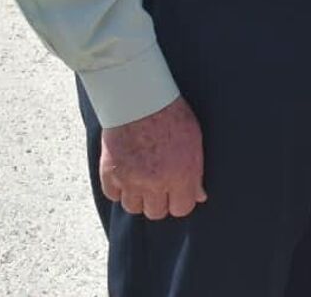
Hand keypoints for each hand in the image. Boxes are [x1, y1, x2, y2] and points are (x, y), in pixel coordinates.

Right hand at [100, 95, 206, 219]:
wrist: (138, 98)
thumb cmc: (171, 114)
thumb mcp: (194, 140)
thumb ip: (195, 172)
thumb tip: (199, 196)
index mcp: (180, 174)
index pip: (182, 209)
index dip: (180, 201)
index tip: (177, 193)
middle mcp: (155, 182)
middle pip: (156, 213)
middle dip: (158, 201)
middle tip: (158, 186)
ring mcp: (130, 180)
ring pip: (133, 207)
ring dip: (137, 197)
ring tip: (140, 179)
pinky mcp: (110, 173)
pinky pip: (112, 195)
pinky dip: (118, 188)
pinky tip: (125, 174)